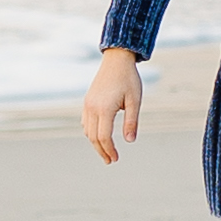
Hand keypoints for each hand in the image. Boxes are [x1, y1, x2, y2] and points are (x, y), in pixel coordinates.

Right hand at [80, 48, 145, 163]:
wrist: (117, 60)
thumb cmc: (128, 79)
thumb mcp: (135, 101)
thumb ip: (131, 122)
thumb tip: (130, 141)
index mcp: (104, 108)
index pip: (104, 137)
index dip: (109, 150)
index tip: (116, 159)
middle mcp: (92, 107)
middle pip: (93, 137)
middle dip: (101, 151)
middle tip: (110, 161)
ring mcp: (87, 104)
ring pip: (88, 130)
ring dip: (96, 143)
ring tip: (106, 151)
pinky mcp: (87, 101)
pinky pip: (85, 122)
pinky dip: (91, 132)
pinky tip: (100, 135)